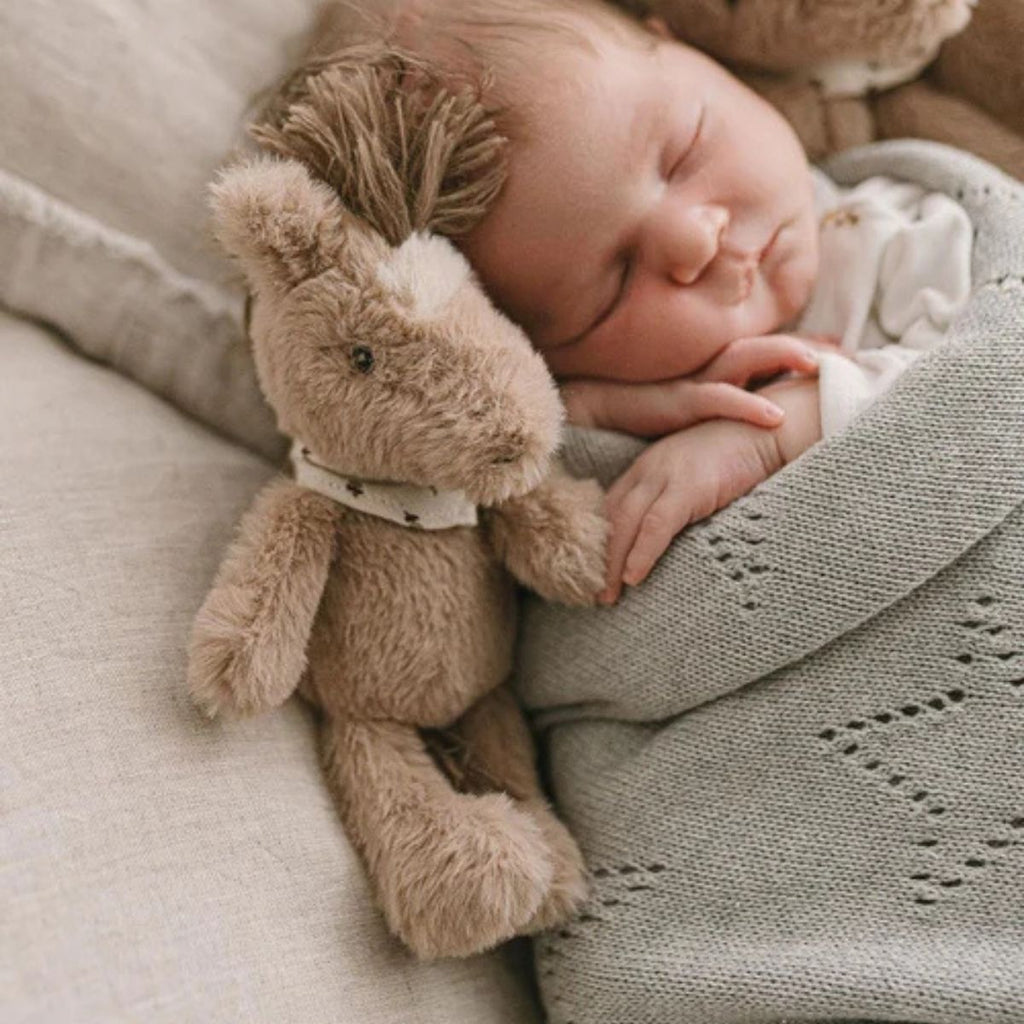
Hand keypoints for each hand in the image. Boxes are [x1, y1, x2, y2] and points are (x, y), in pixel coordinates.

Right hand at [560, 332, 833, 438]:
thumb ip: (710, 412)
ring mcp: (690, 382)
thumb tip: (743, 427)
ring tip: (819, 363)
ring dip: (784, 356)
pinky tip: (775, 416)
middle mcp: (704, 369)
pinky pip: (717, 400)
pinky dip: (748, 405)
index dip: (799, 348)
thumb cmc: (629, 417)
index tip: (838, 349)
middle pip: (763, 346)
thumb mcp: (679, 412)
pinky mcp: (673, 402)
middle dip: (803, 346)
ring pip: (746, 359)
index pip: (761, 353)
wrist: (582, 414)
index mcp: (709, 372)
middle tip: (843, 351)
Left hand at [598, 418, 781, 603]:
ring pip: (625, 523)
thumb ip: (676, 505)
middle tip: (592, 592)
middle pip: (611, 518)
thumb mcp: (696, 482)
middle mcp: (649, 470)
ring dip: (612, 562)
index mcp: (647, 470)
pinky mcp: (689, 486)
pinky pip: (657, 525)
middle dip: (599, 557)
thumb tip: (670, 546)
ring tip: (606, 594)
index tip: (593, 571)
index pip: (611, 509)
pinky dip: (642, 552)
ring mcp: (666, 476)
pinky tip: (633, 576)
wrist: (769, 435)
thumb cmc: (738, 462)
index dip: (599, 541)